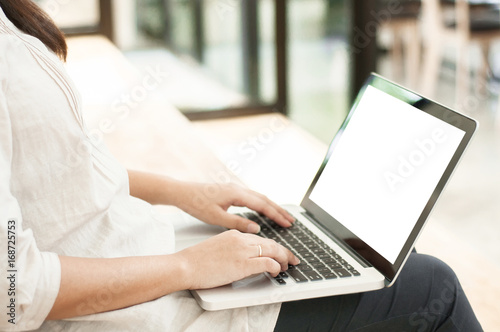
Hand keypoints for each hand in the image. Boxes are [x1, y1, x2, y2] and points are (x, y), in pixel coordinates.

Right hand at [176, 230, 299, 289]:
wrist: (185, 265)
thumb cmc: (195, 260)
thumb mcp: (217, 247)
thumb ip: (232, 248)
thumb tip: (242, 258)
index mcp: (234, 234)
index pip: (260, 238)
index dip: (272, 246)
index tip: (278, 252)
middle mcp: (241, 239)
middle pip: (270, 242)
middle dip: (284, 251)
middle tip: (291, 259)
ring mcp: (243, 251)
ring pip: (273, 250)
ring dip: (283, 259)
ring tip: (286, 266)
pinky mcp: (243, 264)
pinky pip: (268, 263)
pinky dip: (276, 267)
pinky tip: (276, 272)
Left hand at [177, 182, 294, 233]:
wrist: (181, 192)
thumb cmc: (195, 204)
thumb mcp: (216, 217)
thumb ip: (237, 223)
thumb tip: (256, 228)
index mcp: (237, 194)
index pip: (262, 205)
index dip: (277, 215)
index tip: (287, 223)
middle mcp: (238, 189)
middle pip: (265, 199)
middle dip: (279, 210)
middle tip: (291, 220)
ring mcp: (235, 188)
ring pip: (259, 197)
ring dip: (271, 206)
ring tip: (282, 215)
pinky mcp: (230, 190)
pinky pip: (252, 197)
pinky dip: (262, 203)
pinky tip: (263, 209)